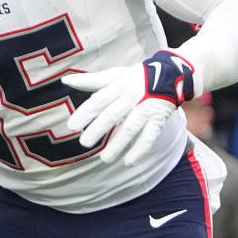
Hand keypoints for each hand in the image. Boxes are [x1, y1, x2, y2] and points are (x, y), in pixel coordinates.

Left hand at [64, 50, 193, 165]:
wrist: (171, 75)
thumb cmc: (135, 77)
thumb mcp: (114, 75)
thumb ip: (90, 81)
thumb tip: (66, 80)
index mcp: (118, 86)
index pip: (99, 100)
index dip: (86, 113)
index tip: (72, 126)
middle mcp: (131, 98)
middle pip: (113, 114)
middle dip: (98, 129)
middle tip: (84, 143)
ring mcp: (146, 109)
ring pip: (130, 128)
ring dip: (118, 144)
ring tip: (105, 159)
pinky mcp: (158, 120)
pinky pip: (150, 136)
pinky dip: (140, 149)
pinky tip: (129, 162)